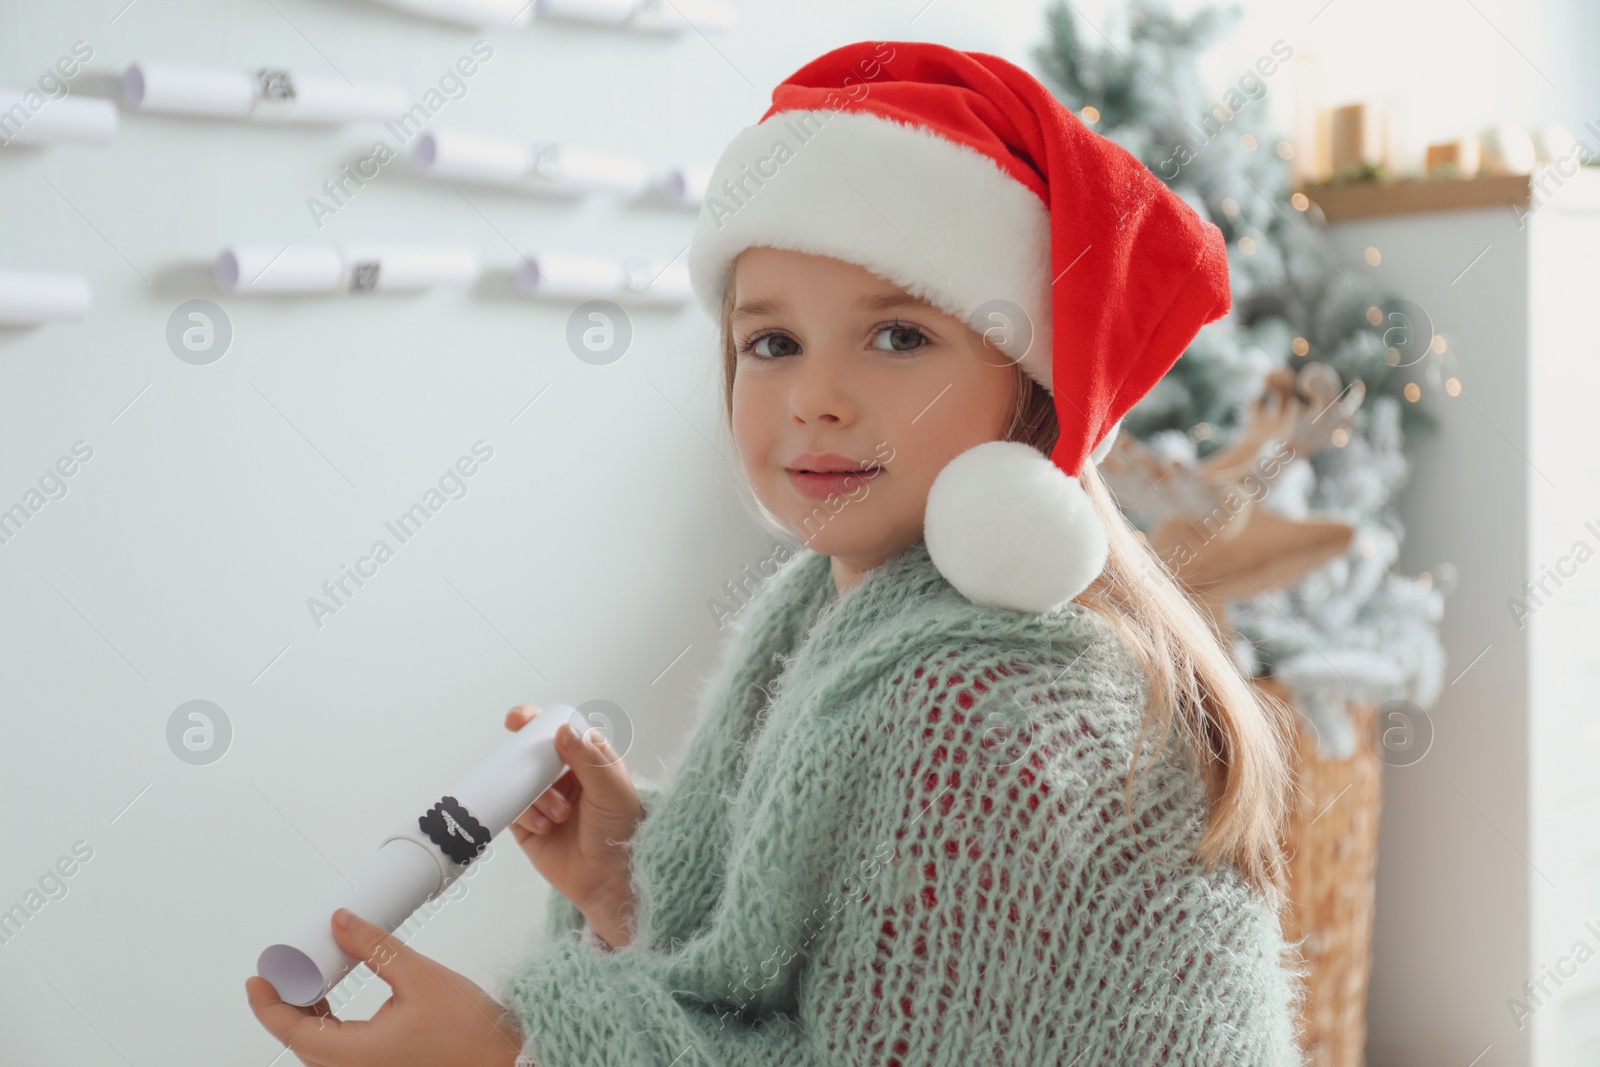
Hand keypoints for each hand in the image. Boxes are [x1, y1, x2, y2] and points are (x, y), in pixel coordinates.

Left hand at [246, 908, 524, 1066]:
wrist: (505, 1063)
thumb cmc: (471, 1034)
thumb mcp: (421, 977)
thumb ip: (376, 948)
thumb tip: (341, 924)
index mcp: (356, 1054)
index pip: (292, 1030)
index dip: (267, 1004)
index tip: (257, 978)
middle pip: (300, 1040)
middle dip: (286, 1004)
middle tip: (283, 970)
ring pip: (318, 1047)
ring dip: (307, 1015)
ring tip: (309, 979)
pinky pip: (338, 1051)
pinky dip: (328, 1026)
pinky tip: (334, 1002)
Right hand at [504, 704, 645, 944]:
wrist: (611, 880)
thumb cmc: (622, 831)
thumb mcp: (612, 790)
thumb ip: (588, 758)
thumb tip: (562, 729)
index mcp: (588, 760)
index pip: (560, 731)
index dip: (538, 721)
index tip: (520, 719)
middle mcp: (564, 777)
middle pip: (532, 753)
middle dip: (522, 751)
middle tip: (514, 750)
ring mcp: (545, 800)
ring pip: (521, 782)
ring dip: (536, 795)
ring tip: (559, 816)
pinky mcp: (529, 826)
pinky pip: (514, 810)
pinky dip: (526, 816)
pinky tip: (544, 828)